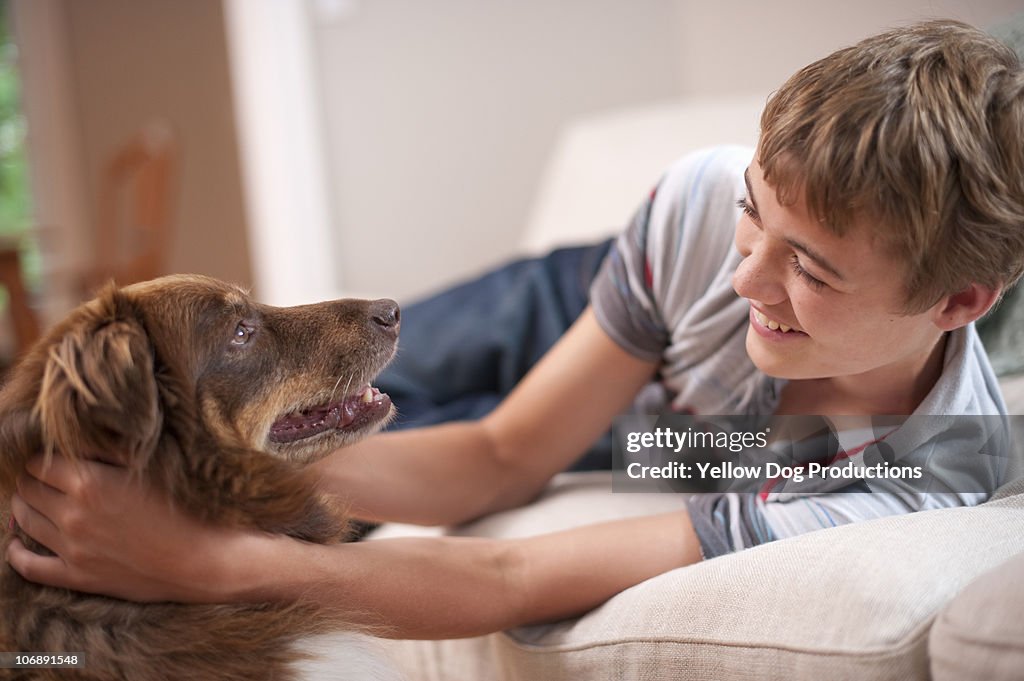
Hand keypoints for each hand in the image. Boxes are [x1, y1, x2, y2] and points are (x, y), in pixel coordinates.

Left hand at [6, 455, 244, 602]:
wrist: (198, 558)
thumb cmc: (180, 508)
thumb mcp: (146, 469)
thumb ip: (109, 452)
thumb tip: (80, 440)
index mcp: (90, 481)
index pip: (40, 462)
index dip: (42, 457)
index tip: (51, 458)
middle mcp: (73, 513)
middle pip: (27, 489)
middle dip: (31, 480)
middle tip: (43, 479)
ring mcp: (71, 547)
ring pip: (23, 520)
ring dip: (23, 508)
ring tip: (33, 502)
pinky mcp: (76, 576)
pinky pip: (28, 566)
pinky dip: (16, 553)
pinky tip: (17, 544)